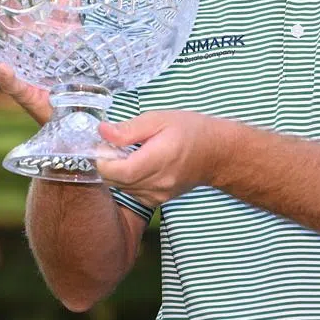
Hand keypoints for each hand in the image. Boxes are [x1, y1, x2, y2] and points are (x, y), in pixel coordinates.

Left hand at [96, 111, 232, 208]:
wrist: (217, 154)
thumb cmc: (190, 130)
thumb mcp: (160, 119)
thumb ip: (129, 129)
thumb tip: (102, 131)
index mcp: (157, 160)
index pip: (117, 171)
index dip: (102, 158)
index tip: (103, 143)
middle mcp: (158, 183)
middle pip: (116, 181)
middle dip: (107, 164)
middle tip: (113, 145)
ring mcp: (158, 195)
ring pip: (122, 188)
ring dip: (117, 172)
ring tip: (128, 153)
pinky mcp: (159, 201)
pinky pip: (132, 193)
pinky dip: (127, 180)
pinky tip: (137, 165)